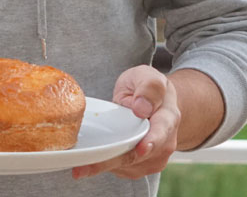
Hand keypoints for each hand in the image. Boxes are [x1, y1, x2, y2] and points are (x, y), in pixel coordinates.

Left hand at [72, 65, 179, 179]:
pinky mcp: (140, 166)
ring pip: (125, 166)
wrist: (152, 102)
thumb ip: (148, 87)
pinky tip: (87, 163)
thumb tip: (142, 108)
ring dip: (101, 167)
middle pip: (137, 156)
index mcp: (167, 118)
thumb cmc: (146, 87)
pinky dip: (102, 166)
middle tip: (83, 168)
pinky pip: (120, 169)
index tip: (141, 148)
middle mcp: (164, 143)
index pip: (161, 132)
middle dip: (110, 162)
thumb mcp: (147, 76)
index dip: (151, 142)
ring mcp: (153, 158)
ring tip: (79, 167)